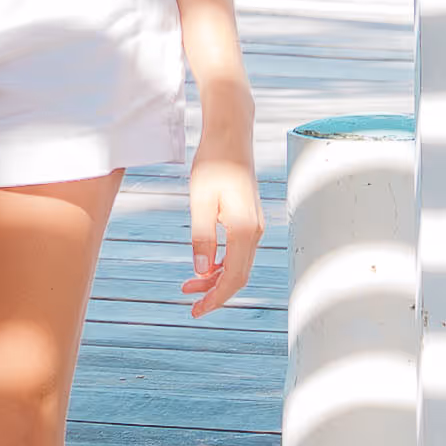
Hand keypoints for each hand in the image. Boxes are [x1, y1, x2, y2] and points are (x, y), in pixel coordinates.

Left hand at [180, 154, 263, 317]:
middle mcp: (255, 231)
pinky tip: (204, 264)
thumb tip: (201, 270)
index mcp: (244, 230)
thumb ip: (202, 238)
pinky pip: (238, 251)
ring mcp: (255, 225)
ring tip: (190, 285)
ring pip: (239, 264)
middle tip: (190, 303)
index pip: (233, 278)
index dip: (215, 298)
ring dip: (216, 278)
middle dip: (215, 293)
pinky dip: (221, 263)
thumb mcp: (200, 201)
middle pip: (238, 276)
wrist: (230, 134)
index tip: (197, 311)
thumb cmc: (213, 163)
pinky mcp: (249, 219)